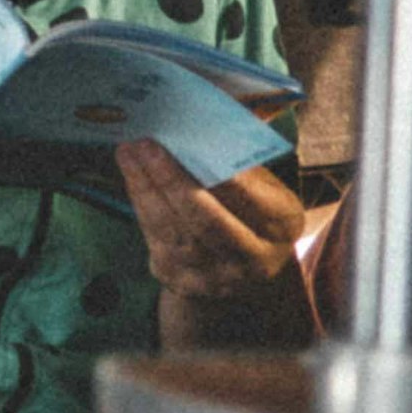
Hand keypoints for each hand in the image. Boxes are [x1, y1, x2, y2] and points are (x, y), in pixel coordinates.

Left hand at [120, 143, 311, 333]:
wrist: (237, 270)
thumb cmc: (248, 213)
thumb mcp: (263, 191)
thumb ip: (240, 167)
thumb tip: (201, 132)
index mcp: (282, 225)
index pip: (251, 199)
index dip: (220, 174)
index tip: (192, 145)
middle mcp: (255, 257)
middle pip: (207, 220)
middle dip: (173, 179)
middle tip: (147, 145)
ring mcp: (217, 276)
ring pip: (174, 229)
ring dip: (146, 187)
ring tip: (129, 153)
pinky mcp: (182, 280)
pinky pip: (155, 238)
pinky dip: (140, 203)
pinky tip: (131, 176)